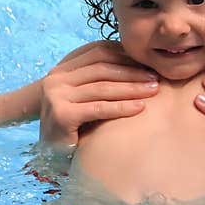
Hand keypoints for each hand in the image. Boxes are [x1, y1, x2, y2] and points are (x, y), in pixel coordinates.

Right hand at [39, 40, 158, 149]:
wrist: (49, 154)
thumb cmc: (74, 125)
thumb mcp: (84, 96)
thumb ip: (99, 79)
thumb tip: (138, 64)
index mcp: (62, 68)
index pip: (98, 51)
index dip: (125, 55)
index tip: (148, 62)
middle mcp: (56, 78)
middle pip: (102, 67)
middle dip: (132, 71)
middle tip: (155, 77)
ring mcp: (56, 95)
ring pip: (102, 87)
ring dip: (132, 87)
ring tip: (153, 90)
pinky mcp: (61, 114)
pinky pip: (99, 108)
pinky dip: (122, 107)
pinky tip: (140, 108)